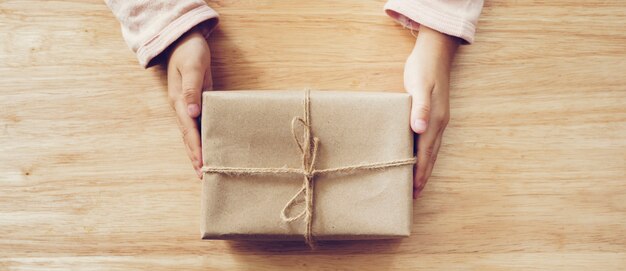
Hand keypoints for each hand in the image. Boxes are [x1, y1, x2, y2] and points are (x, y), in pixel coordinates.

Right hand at [166, 29, 212, 178]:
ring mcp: (187, 106)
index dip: (195, 147)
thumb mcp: (192, 67)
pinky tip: (209, 148)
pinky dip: (202, 138)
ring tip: (204, 170)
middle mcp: (181, 107)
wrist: (183, 39)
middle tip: (203, 176)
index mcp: (179, 101)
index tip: (202, 164)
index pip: (188, 129)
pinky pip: (198, 125)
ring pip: (192, 134)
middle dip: (195, 156)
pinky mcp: (196, 102)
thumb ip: (191, 89)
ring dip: (197, 151)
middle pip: (188, 137)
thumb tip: (193, 112)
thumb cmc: (189, 51)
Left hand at [404, 26, 458, 197]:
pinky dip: (424, 152)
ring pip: (432, 149)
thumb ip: (419, 108)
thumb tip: (420, 130)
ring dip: (425, 166)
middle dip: (423, 175)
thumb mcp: (419, 86)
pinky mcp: (433, 113)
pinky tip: (416, 155)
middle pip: (431, 156)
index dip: (420, 172)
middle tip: (414, 195)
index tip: (414, 190)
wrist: (435, 52)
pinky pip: (429, 139)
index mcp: (435, 120)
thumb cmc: (424, 69)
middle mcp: (439, 123)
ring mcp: (438, 119)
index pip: (426, 153)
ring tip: (417, 182)